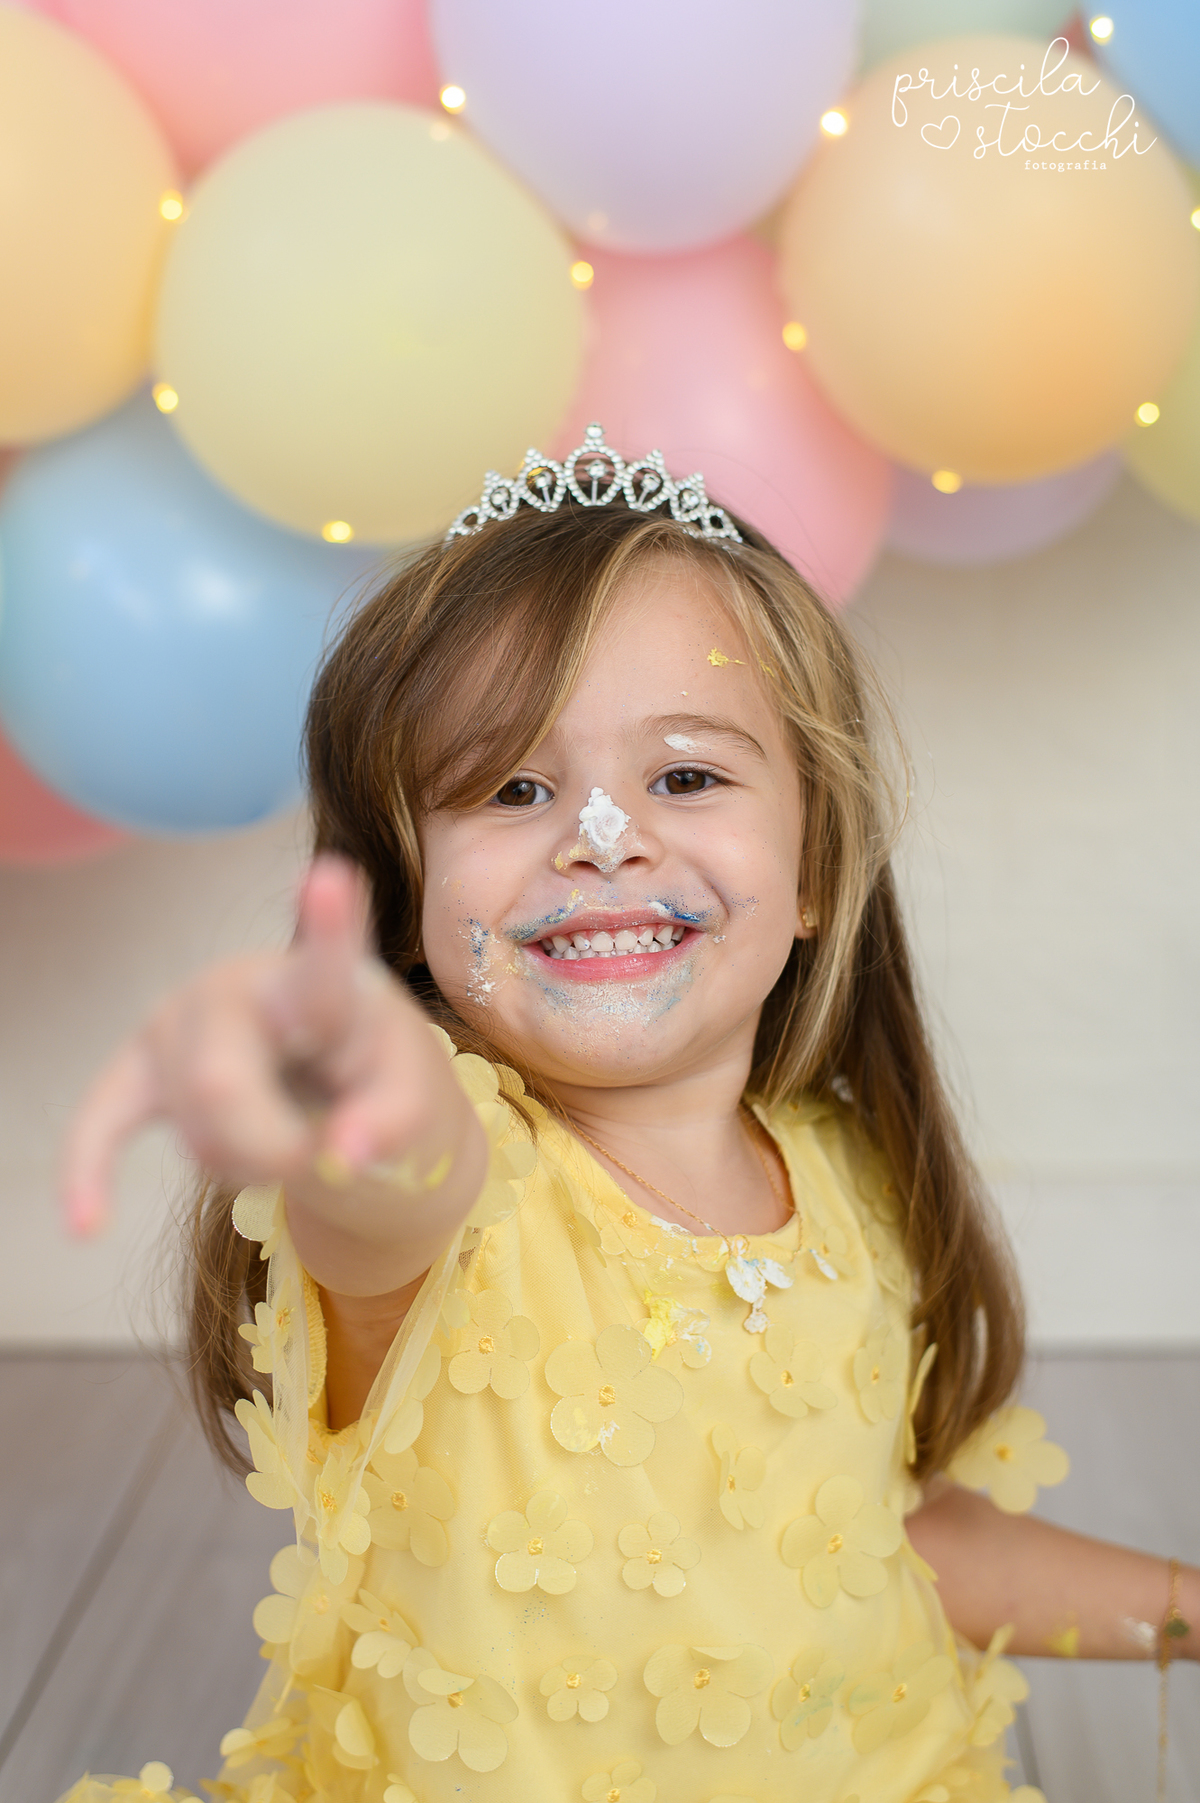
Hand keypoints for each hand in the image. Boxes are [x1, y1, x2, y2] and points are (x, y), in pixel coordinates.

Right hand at [61, 855, 454, 1237]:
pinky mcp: (143, 1069)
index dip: (325, 925)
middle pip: (219, 1082)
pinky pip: (103, 1119)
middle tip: (314, 1157)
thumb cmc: (380, 1079)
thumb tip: (341, 1157)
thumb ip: (390, 1126)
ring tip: (284, 1141)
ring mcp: (181, 1020)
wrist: (345, 1088)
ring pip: (188, 1123)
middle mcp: (241, 984)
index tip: (329, 876)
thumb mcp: (416, 1106)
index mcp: (325, 983)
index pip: (325, 963)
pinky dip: (91, 1169)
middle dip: (267, 1148)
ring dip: (240, 1164)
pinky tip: (85, 1221)